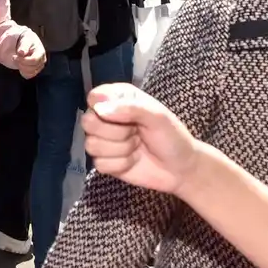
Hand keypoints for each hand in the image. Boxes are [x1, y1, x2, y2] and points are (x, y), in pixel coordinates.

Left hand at [14, 29, 45, 78]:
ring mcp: (39, 67)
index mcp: (41, 52)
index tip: (14, 56)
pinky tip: (20, 65)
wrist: (28, 43)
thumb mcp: (26, 40)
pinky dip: (23, 72)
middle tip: (14, 58)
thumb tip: (21, 52)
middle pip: (31, 68)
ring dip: (21, 68)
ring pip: (30, 73)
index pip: (34, 60)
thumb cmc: (27, 41)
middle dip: (21, 64)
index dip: (23, 60)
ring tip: (18, 60)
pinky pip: (29, 76)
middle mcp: (42, 60)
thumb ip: (24, 46)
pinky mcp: (36, 71)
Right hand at [82, 83, 201, 195]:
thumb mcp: (157, 116)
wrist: (180, 170)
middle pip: (88, 122)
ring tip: (137, 146)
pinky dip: (120, 165)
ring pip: (92, 145)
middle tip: (135, 133)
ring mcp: (104, 141)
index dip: (104, 107)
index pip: (94, 97)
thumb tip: (100, 109)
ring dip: (120, 150)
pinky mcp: (105, 162)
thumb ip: (130, 108)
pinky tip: (133, 161)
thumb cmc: (171, 136)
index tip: (124, 116)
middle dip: (115, 132)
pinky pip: (99, 164)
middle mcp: (107, 117)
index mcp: (119, 98)